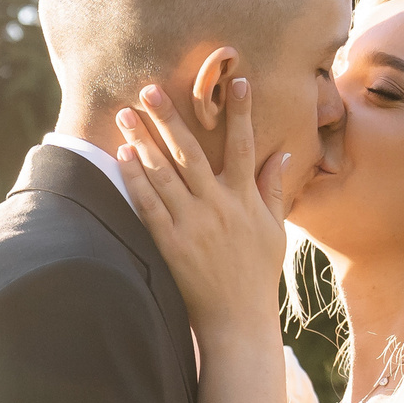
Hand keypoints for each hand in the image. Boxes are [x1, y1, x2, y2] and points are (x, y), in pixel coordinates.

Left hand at [117, 80, 288, 346]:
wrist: (237, 321)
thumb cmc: (257, 276)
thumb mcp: (275, 231)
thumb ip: (274, 191)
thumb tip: (281, 157)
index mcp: (245, 200)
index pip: (244, 147)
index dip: (242, 113)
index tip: (238, 81)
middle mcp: (218, 207)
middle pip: (191, 152)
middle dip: (170, 117)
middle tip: (150, 87)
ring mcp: (193, 225)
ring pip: (164, 173)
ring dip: (143, 140)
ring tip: (125, 113)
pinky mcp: (170, 244)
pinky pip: (149, 205)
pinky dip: (135, 179)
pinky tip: (122, 155)